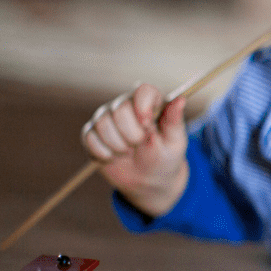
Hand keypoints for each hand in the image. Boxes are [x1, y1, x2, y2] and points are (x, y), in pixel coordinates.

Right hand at [81, 83, 188, 217]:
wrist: (148, 179)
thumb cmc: (165, 156)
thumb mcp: (174, 142)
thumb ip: (174, 121)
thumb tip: (180, 100)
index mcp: (150, 103)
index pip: (143, 90)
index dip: (143, 106)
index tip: (147, 125)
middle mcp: (126, 105)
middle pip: (120, 109)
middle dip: (133, 134)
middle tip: (141, 144)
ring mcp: (107, 118)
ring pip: (103, 123)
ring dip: (118, 145)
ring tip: (129, 152)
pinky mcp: (92, 133)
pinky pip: (90, 138)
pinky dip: (104, 153)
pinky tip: (114, 157)